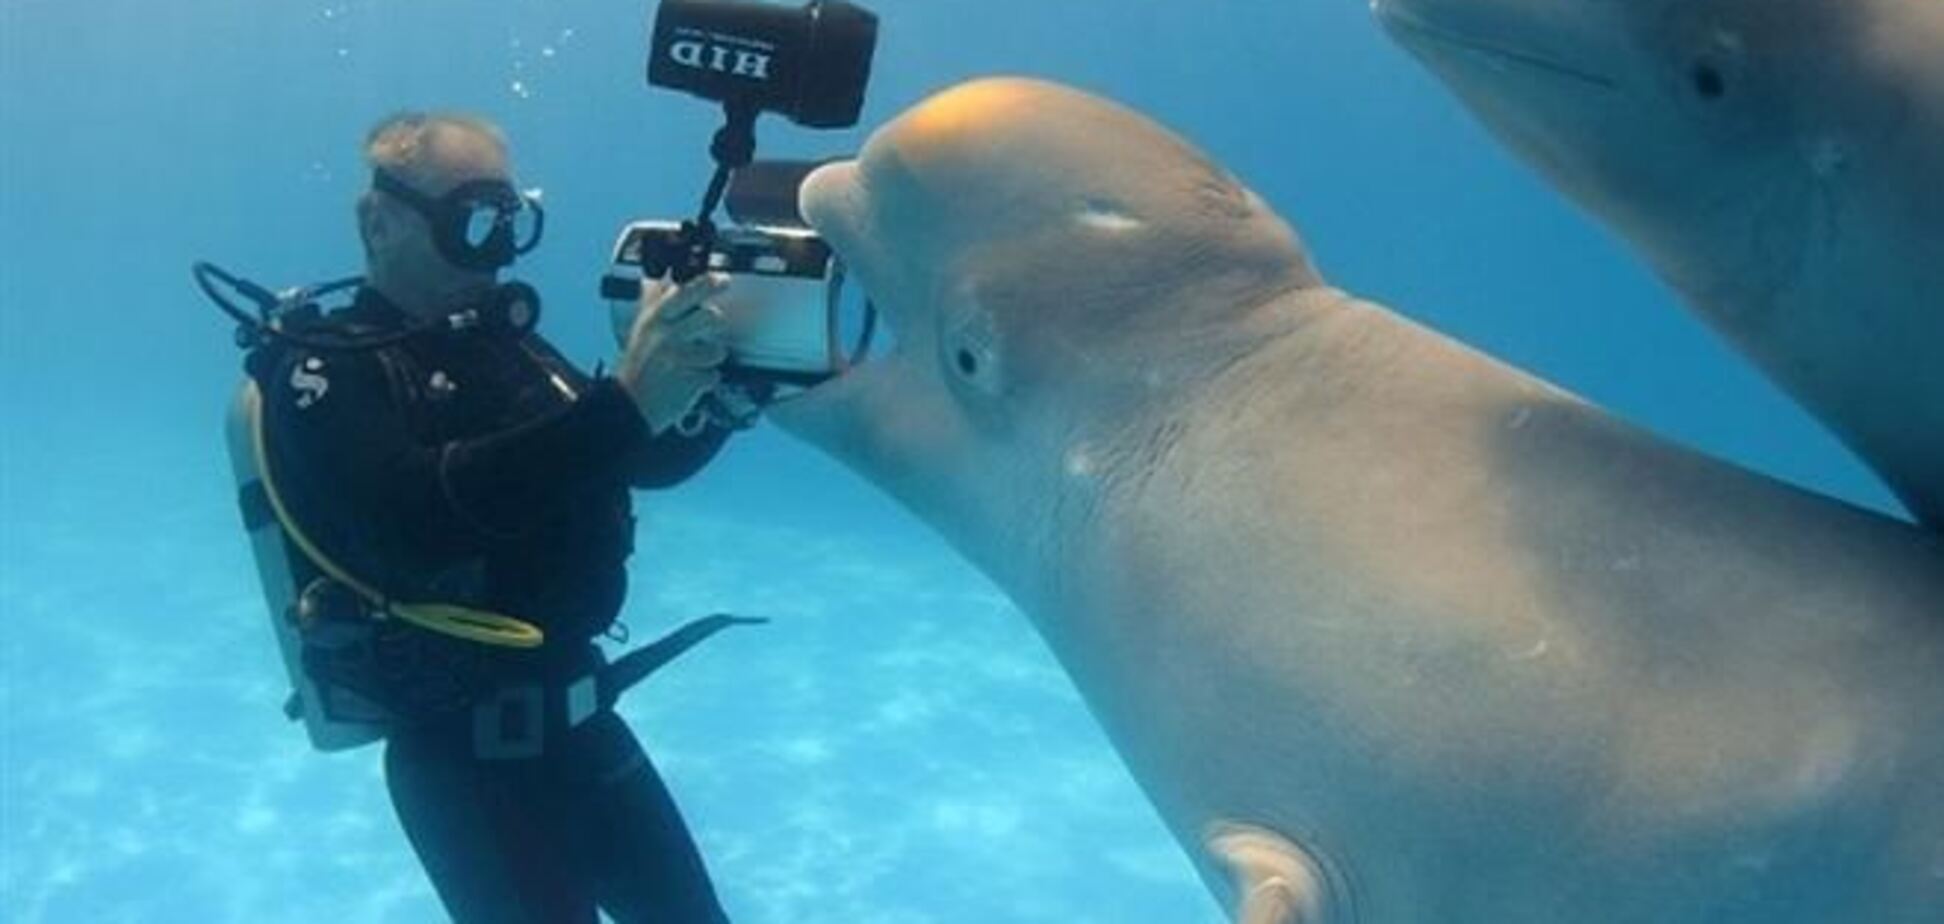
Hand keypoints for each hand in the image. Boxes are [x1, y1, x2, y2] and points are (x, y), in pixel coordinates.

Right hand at [615, 273, 731, 433]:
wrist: (628, 404)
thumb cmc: (638, 365)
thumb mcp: (641, 328)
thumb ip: (653, 302)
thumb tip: (661, 278)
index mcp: (656, 320)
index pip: (683, 294)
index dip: (706, 283)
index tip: (722, 279)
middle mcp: (668, 337)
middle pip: (708, 317)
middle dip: (715, 319)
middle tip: (714, 320)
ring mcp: (680, 360)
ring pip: (717, 349)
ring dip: (713, 356)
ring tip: (697, 360)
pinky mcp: (690, 382)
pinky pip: (714, 376)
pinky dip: (707, 380)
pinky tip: (692, 380)